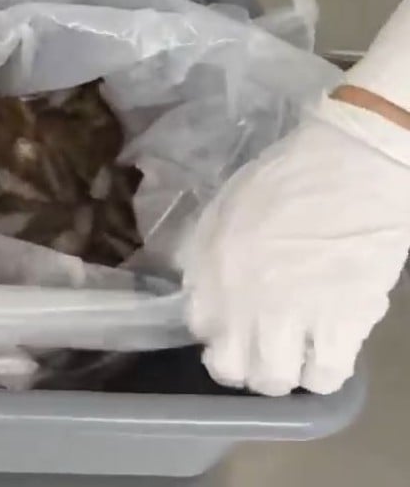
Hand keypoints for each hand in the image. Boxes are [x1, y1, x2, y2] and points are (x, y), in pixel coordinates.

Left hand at [183, 96, 409, 395]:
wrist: (352, 165)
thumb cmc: (286, 179)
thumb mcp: (222, 210)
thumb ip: (203, 253)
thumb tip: (195, 284)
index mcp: (211, 270)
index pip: (198, 328)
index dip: (216, 332)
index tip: (231, 326)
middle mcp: (243, 301)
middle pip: (231, 368)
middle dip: (244, 367)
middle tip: (262, 351)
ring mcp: (292, 316)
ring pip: (275, 381)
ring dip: (284, 375)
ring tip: (296, 357)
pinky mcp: (343, 321)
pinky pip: (326, 375)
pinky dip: (325, 373)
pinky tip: (328, 355)